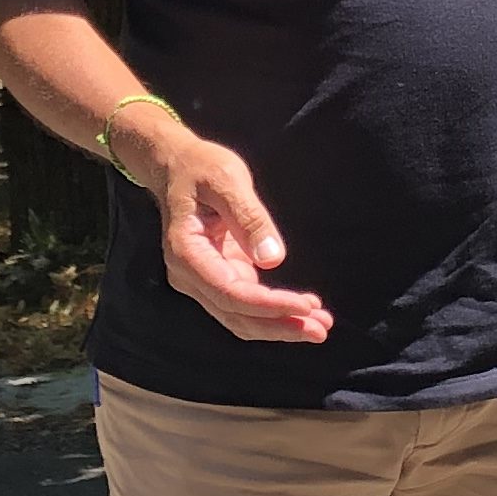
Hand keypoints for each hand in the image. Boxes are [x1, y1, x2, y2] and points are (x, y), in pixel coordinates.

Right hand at [114, 109, 331, 345]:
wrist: (176, 166)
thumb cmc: (200, 167)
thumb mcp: (227, 180)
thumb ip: (249, 218)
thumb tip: (272, 258)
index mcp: (187, 252)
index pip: (230, 292)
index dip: (267, 305)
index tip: (303, 306)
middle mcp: (190, 274)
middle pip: (236, 315)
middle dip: (279, 325)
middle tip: (320, 329)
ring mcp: (202, 279)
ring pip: (241, 317)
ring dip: (279, 325)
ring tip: (320, 323)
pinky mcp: (218, 275)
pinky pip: (245, 304)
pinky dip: (273, 311)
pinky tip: (303, 308)